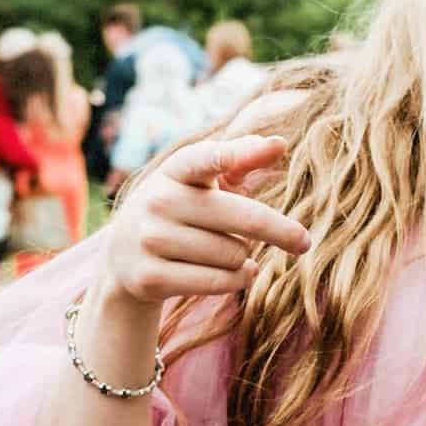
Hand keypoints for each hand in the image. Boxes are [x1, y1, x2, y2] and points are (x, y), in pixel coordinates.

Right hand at [102, 135, 309, 305]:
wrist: (122, 259)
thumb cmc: (180, 211)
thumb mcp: (202, 183)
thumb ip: (240, 159)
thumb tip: (279, 144)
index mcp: (174, 170)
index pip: (204, 158)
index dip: (232, 154)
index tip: (274, 146)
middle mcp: (158, 200)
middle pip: (245, 219)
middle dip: (281, 232)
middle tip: (304, 242)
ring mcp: (150, 239)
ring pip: (234, 254)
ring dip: (245, 258)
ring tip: (235, 255)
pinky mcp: (149, 278)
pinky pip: (219, 282)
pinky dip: (238, 279)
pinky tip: (238, 274)